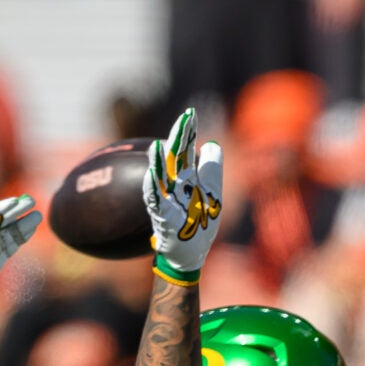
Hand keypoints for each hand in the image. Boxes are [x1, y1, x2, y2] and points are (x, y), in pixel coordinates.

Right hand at [145, 110, 223, 280]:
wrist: (193, 252)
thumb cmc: (199, 223)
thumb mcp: (213, 192)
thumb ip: (212, 168)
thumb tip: (212, 143)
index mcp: (188, 178)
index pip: (187, 150)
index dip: (189, 133)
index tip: (191, 113)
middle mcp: (176, 185)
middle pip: (177, 158)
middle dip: (180, 139)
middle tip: (185, 118)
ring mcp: (168, 200)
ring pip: (162, 178)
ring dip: (160, 163)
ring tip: (158, 146)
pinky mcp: (163, 217)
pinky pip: (156, 201)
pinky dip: (153, 188)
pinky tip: (151, 175)